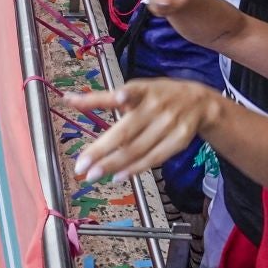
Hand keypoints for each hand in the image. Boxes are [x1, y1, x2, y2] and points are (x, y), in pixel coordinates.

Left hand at [71, 80, 225, 183]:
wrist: (200, 102)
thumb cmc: (157, 96)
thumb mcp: (133, 90)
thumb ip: (101, 99)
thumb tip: (67, 100)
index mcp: (143, 90)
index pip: (133, 92)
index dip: (127, 94)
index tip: (121, 95)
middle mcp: (157, 107)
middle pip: (127, 132)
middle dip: (102, 150)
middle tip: (81, 166)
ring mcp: (170, 124)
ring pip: (138, 149)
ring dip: (114, 165)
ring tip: (93, 175)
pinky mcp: (180, 140)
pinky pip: (155, 158)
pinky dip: (135, 168)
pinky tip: (118, 176)